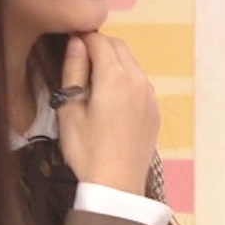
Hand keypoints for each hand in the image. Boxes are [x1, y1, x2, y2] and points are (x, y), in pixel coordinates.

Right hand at [54, 33, 158, 195]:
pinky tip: (111, 100)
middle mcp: (138, 80)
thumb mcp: (69, 110)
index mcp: (114, 77)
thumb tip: (76, 42)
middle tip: (79, 62)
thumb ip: (73, 71)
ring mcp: (150, 96)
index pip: (99, 40)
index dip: (82, 37)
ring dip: (114, 62)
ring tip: (93, 82)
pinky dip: (125, 79)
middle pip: (119, 46)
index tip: (69, 43)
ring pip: (132, 63)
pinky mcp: (155, 110)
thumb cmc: (86, 149)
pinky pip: (140, 82)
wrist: (116, 186)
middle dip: (99, 46)